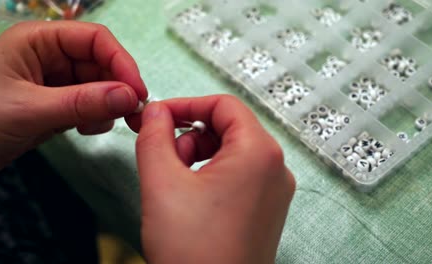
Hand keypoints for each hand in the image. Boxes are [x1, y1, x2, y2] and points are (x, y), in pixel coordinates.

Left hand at [0, 21, 147, 170]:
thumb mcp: (30, 110)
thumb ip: (82, 103)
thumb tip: (131, 97)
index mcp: (38, 41)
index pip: (94, 39)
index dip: (121, 62)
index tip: (138, 92)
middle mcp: (49, 57)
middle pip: (100, 64)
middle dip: (118, 88)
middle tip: (135, 115)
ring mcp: (54, 83)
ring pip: (99, 87)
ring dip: (109, 105)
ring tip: (104, 125)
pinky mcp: (57, 106)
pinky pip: (89, 106)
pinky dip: (96, 118)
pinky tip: (86, 130)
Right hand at [135, 95, 294, 263]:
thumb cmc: (193, 251)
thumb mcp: (162, 182)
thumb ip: (155, 136)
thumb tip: (156, 111)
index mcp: (259, 153)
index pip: (223, 105)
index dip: (186, 104)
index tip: (158, 116)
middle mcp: (276, 168)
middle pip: (230, 127)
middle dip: (190, 133)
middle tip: (162, 154)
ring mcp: (275, 191)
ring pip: (233, 152)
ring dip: (199, 154)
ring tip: (174, 180)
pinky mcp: (268, 210)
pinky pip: (240, 176)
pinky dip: (212, 174)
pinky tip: (191, 196)